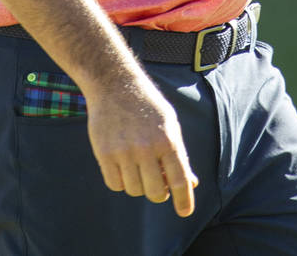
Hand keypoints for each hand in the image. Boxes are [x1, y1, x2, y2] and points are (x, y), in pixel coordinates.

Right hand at [85, 74, 198, 218]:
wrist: (115, 84)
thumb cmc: (147, 105)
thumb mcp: (170, 123)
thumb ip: (179, 154)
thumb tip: (191, 183)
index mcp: (167, 139)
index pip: (180, 180)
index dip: (184, 200)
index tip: (185, 212)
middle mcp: (146, 148)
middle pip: (156, 192)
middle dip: (159, 193)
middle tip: (158, 183)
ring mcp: (124, 152)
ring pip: (134, 190)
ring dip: (139, 184)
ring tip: (138, 166)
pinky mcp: (105, 154)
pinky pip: (115, 184)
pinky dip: (121, 181)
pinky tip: (123, 164)